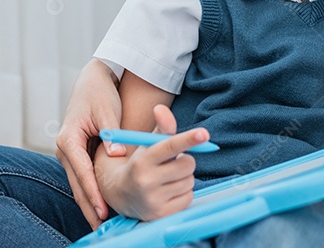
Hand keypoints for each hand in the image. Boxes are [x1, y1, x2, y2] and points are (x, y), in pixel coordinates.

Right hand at [56, 60, 126, 227]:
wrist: (92, 81)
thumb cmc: (100, 93)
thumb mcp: (108, 111)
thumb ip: (113, 134)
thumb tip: (119, 154)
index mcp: (69, 138)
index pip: (82, 172)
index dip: (93, 192)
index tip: (103, 209)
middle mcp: (64, 148)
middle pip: (76, 184)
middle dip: (88, 206)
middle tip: (101, 226)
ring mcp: (69, 153)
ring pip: (78, 184)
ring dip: (88, 203)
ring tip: (101, 223)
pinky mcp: (76, 154)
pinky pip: (83, 177)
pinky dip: (90, 192)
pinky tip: (100, 206)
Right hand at [98, 105, 208, 221]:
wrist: (120, 194)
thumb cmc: (140, 163)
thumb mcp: (148, 144)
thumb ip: (161, 126)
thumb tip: (162, 108)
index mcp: (142, 160)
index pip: (169, 146)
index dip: (188, 138)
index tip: (204, 133)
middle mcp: (146, 181)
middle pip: (187, 164)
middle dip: (185, 160)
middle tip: (172, 162)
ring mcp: (154, 201)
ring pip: (190, 181)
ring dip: (184, 176)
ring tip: (168, 178)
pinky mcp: (162, 215)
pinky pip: (189, 197)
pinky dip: (184, 192)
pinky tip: (169, 191)